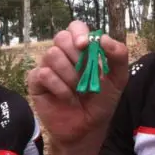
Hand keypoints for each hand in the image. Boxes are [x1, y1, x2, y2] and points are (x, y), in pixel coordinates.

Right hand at [27, 21, 128, 149]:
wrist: (88, 128)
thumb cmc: (102, 101)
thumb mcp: (118, 78)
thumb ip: (118, 56)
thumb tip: (104, 39)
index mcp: (81, 48)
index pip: (75, 27)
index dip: (79, 32)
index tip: (85, 45)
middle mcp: (63, 54)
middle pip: (61, 37)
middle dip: (76, 57)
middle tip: (85, 75)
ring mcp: (48, 66)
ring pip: (52, 54)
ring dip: (70, 75)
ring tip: (78, 90)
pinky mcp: (36, 82)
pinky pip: (43, 73)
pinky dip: (59, 87)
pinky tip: (67, 97)